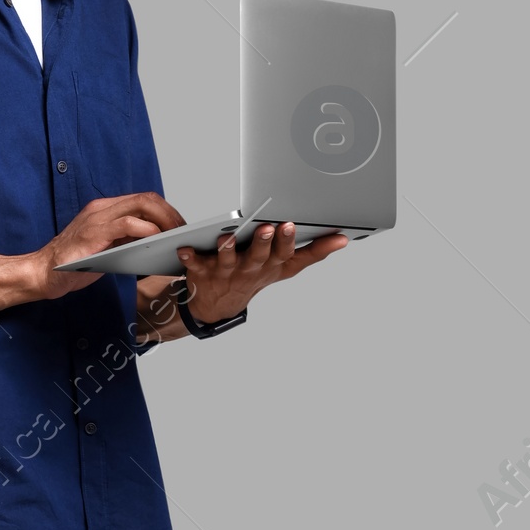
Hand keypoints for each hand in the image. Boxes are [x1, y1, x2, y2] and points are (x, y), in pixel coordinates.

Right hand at [36, 192, 183, 295]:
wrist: (44, 273)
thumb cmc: (74, 264)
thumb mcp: (108, 248)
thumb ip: (127, 240)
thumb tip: (157, 241)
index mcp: (105, 209)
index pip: (143, 199)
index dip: (166, 210)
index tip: (180, 227)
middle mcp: (102, 208)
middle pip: (146, 198)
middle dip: (170, 213)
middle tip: (183, 232)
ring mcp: (97, 218)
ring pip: (141, 205)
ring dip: (164, 219)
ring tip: (175, 236)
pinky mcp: (93, 233)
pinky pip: (127, 224)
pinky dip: (147, 230)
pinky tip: (156, 240)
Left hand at [175, 220, 347, 321]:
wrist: (217, 304)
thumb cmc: (256, 276)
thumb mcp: (287, 267)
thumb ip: (314, 252)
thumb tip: (344, 239)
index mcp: (271, 265)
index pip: (285, 254)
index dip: (288, 241)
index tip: (291, 224)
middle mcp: (251, 270)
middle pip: (259, 256)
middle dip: (264, 243)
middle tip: (269, 227)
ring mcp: (227, 273)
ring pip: (229, 261)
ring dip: (228, 249)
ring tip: (226, 237)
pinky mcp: (203, 272)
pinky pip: (195, 265)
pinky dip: (190, 257)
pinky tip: (185, 248)